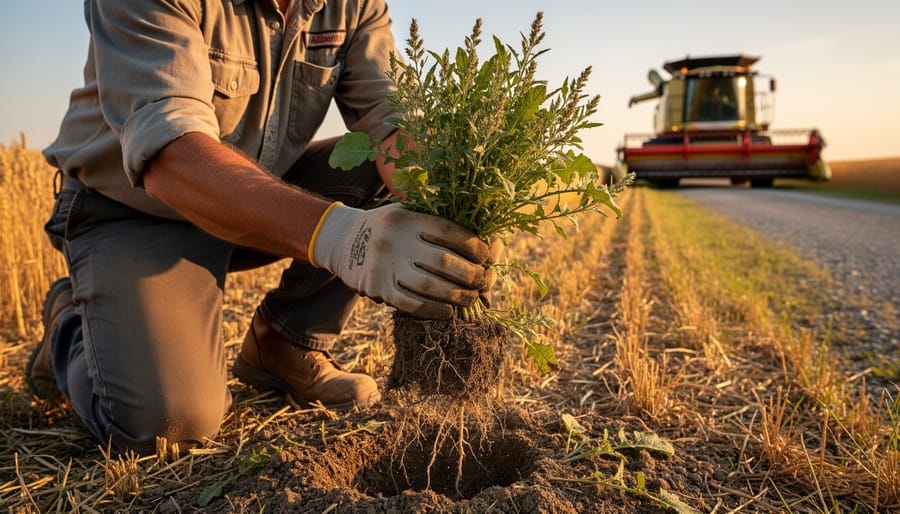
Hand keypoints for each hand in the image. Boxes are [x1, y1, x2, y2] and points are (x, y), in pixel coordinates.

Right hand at [311, 203, 493, 318]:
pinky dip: (433, 310)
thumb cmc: (388, 227)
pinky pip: (410, 304)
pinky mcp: (377, 288)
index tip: (486, 255)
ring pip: (429, 286)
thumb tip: (483, 241)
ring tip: (471, 298)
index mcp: (406, 218)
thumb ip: (437, 222)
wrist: (342, 241)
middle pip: (442, 261)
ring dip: (457, 295)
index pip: (447, 231)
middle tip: (483, 280)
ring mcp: (384, 266)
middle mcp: (394, 240)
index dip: (472, 245)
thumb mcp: (407, 211)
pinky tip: (448, 311)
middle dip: (470, 274)